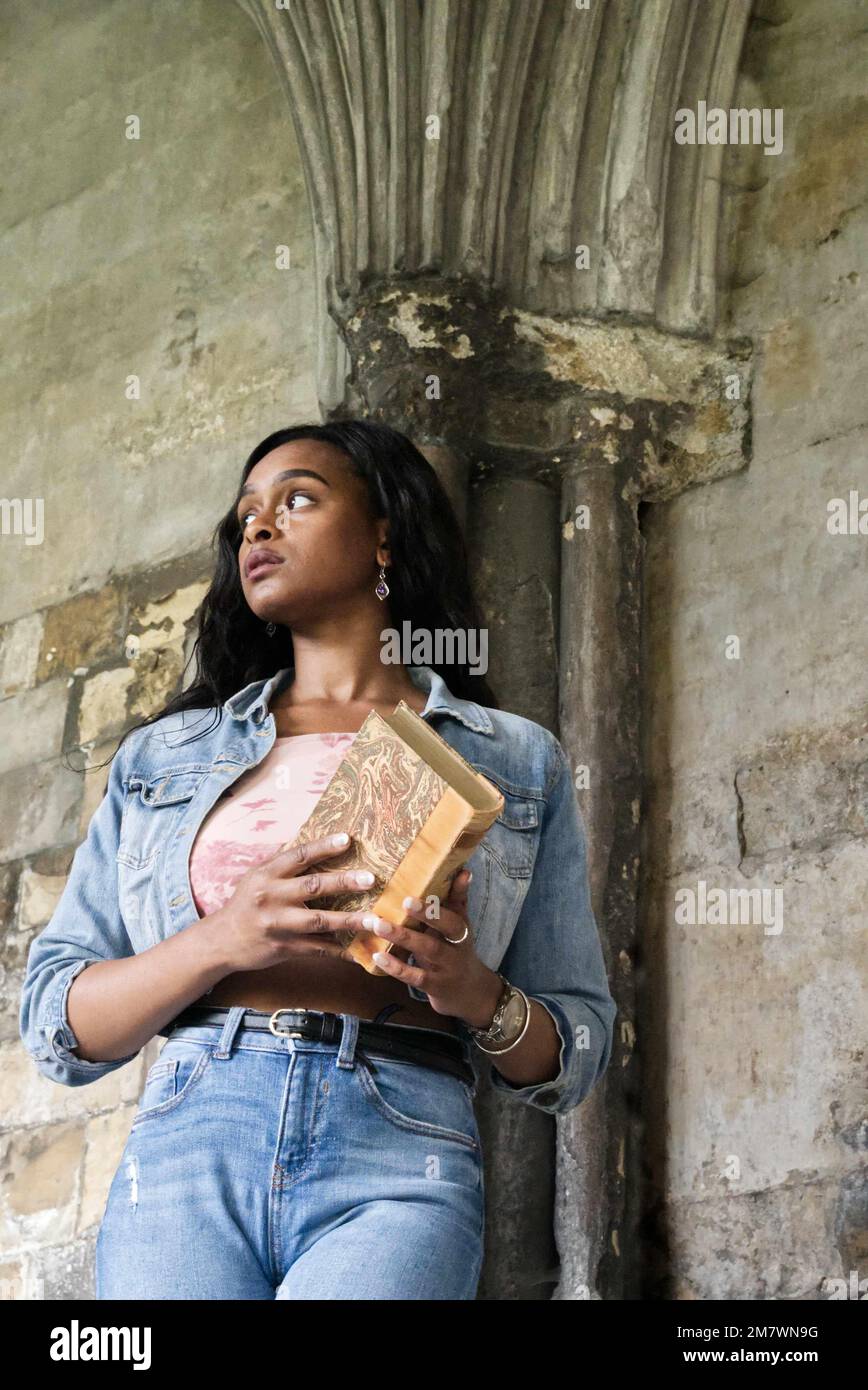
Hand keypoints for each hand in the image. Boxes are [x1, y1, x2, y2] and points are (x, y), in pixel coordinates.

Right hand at [205, 833, 376, 972]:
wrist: (222, 941)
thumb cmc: (247, 903)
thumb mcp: (258, 877)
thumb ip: (284, 865)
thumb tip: (319, 844)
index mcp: (267, 875)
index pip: (299, 856)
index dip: (323, 846)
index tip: (348, 839)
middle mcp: (271, 897)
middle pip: (313, 886)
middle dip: (344, 882)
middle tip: (370, 879)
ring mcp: (278, 924)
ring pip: (319, 921)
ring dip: (349, 920)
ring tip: (374, 920)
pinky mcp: (284, 948)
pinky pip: (318, 949)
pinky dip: (340, 951)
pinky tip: (360, 951)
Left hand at [360, 867, 501, 1028]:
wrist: (470, 994)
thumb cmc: (457, 951)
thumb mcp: (458, 928)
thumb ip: (456, 901)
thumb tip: (463, 870)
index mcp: (462, 927)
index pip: (461, 905)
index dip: (459, 891)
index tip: (457, 873)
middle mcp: (459, 944)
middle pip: (449, 926)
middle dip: (429, 913)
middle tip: (406, 900)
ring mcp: (448, 966)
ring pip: (429, 949)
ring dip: (403, 937)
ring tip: (379, 924)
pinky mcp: (434, 986)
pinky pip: (415, 976)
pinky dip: (396, 967)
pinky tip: (378, 956)